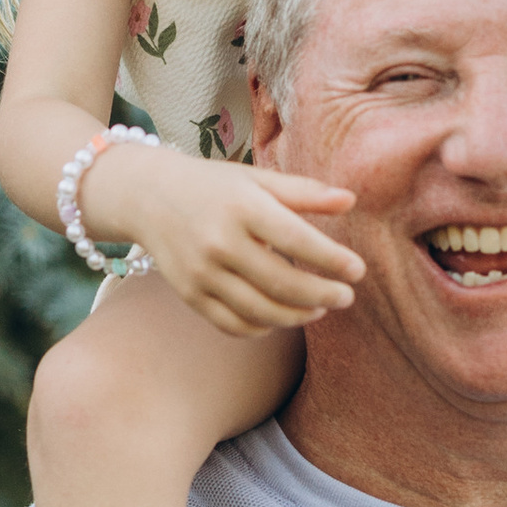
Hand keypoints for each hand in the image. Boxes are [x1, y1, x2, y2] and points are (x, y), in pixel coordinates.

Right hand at [99, 137, 363, 338]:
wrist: (148, 197)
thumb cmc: (214, 186)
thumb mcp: (258, 179)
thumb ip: (304, 192)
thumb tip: (351, 200)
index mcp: (242, 207)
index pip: (297, 240)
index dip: (333, 260)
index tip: (358, 270)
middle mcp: (219, 242)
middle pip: (282, 283)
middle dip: (322, 295)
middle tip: (346, 297)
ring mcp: (201, 273)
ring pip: (261, 311)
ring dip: (298, 316)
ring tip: (319, 308)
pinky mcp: (190, 295)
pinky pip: (234, 324)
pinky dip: (263, 327)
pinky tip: (282, 316)